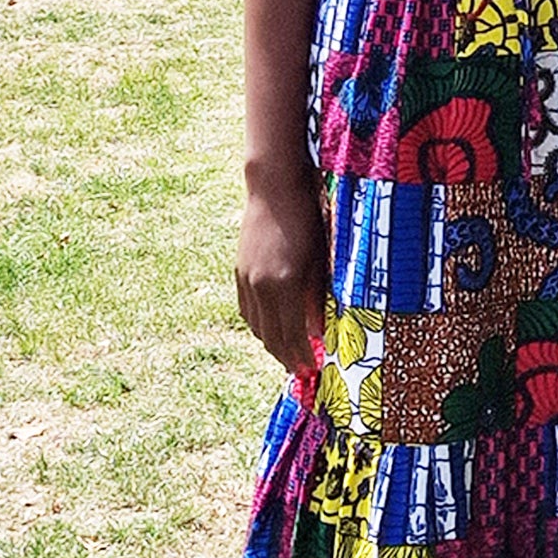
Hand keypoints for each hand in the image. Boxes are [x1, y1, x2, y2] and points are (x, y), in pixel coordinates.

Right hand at [235, 174, 326, 373]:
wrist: (273, 187)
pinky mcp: (239, 271)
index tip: (313, 370)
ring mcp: (245, 279)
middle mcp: (259, 286)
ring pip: (255, 325)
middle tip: (302, 370)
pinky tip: (271, 329)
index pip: (290, 334)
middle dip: (286, 357)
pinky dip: (259, 325)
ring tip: (288, 354)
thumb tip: (315, 331)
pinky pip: (246, 309)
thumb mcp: (318, 259)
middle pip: (270, 336)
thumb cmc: (307, 218)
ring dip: (271, 344)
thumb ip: (315, 297)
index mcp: (282, 284)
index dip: (301, 356)